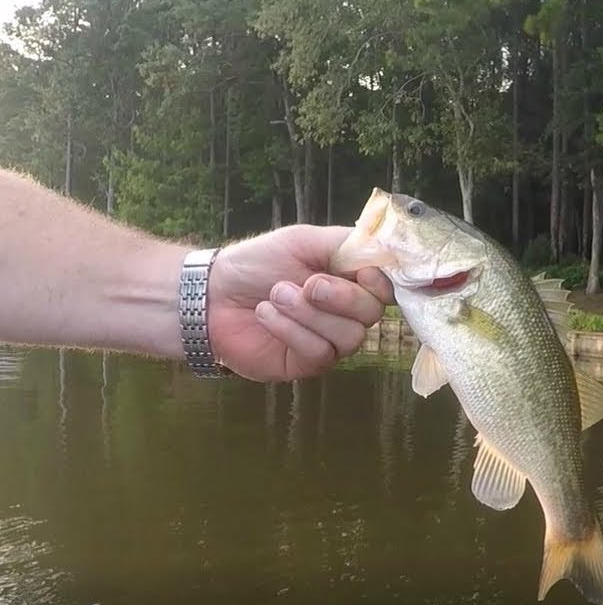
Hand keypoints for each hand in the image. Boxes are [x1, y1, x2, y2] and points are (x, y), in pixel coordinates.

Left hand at [206, 224, 395, 381]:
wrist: (212, 293)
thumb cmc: (257, 263)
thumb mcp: (304, 240)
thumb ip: (346, 243)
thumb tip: (385, 248)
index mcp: (350, 280)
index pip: (387, 288)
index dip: (382, 284)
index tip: (364, 274)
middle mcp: (346, 313)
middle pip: (373, 314)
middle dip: (341, 297)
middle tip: (307, 284)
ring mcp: (330, 341)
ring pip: (349, 337)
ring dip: (309, 313)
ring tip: (276, 295)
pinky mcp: (308, 364)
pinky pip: (319, 352)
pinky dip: (290, 330)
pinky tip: (266, 315)